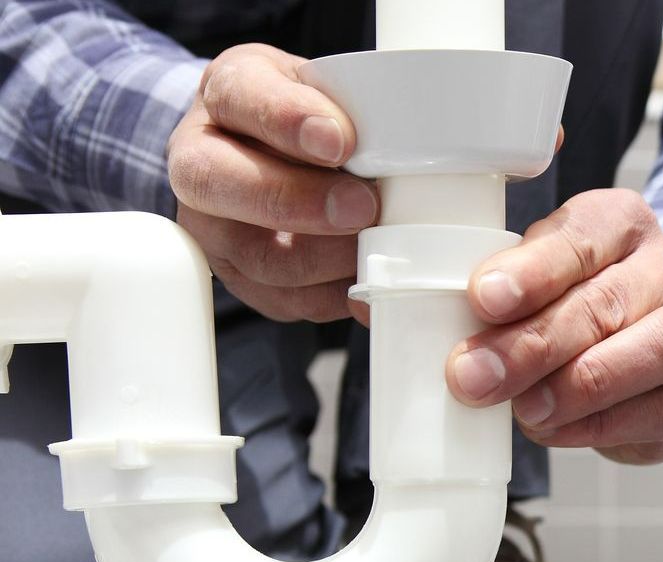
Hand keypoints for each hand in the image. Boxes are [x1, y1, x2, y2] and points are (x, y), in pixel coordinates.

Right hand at [166, 44, 374, 322]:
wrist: (277, 151)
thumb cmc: (307, 113)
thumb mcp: (324, 83)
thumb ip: (345, 105)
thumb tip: (384, 148)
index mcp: (224, 93)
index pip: (238, 96)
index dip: (286, 120)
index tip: (338, 139)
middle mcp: (201, 162)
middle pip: (220, 186)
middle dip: (298, 202)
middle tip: (362, 206)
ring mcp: (215, 228)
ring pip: (258, 256)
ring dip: (326, 258)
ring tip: (374, 244)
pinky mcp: (244, 279)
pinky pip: (286, 300)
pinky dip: (335, 295)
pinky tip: (370, 278)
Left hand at [444, 188, 662, 464]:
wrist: (650, 338)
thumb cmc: (576, 299)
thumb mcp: (535, 273)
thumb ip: (494, 290)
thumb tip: (416, 323)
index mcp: (622, 223)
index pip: (579, 239)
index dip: (531, 272)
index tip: (483, 299)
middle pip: (606, 302)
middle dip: (534, 344)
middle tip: (474, 376)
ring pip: (651, 353)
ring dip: (577, 387)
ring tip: (523, 410)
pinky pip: (656, 412)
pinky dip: (597, 425)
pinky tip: (552, 428)